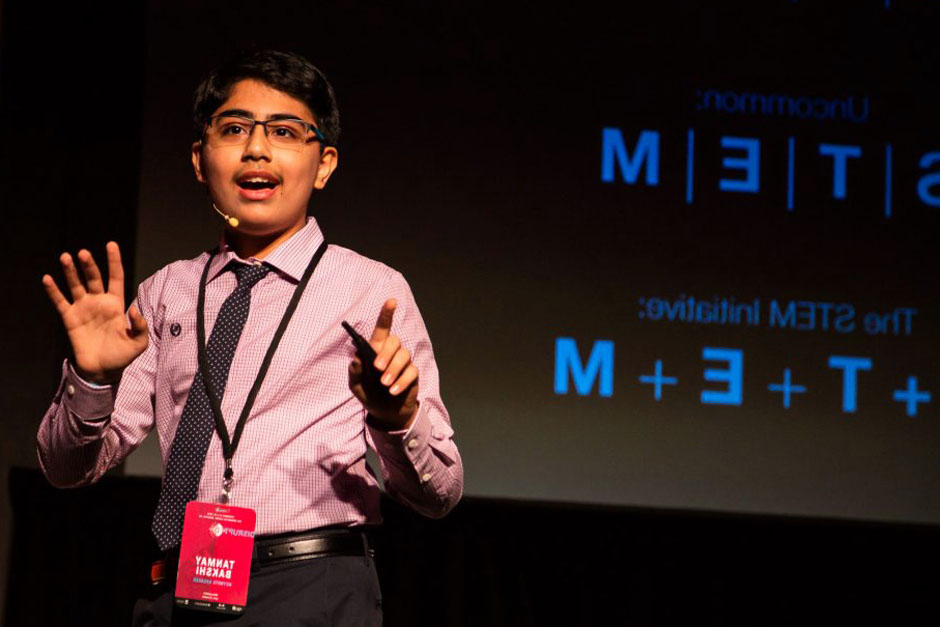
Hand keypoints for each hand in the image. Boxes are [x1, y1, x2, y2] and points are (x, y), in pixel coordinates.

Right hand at [42, 242, 147, 383]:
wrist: (102, 371)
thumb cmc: (122, 356)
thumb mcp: (138, 343)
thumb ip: (140, 326)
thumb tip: (135, 309)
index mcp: (116, 304)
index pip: (116, 277)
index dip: (114, 261)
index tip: (111, 245)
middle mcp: (99, 302)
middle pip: (93, 278)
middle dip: (89, 265)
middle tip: (83, 253)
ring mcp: (83, 309)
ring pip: (76, 285)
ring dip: (70, 272)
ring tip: (65, 257)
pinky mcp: (70, 318)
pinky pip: (60, 301)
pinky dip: (53, 290)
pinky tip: (48, 279)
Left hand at [348, 299, 418, 429]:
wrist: (385, 413)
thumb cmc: (370, 394)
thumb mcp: (356, 386)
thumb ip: (354, 372)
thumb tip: (357, 358)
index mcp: (376, 350)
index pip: (382, 328)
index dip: (387, 313)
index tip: (391, 301)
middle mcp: (391, 352)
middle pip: (394, 341)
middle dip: (386, 354)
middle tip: (378, 369)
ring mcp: (403, 363)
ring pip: (404, 355)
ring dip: (394, 370)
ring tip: (385, 384)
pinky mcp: (412, 374)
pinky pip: (411, 372)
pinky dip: (402, 381)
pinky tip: (394, 391)